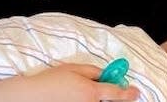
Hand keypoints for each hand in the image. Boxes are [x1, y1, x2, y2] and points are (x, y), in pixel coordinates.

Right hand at [0, 63, 140, 101]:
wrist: (30, 96)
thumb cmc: (51, 80)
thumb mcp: (74, 69)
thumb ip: (94, 71)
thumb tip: (107, 75)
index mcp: (92, 93)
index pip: (118, 94)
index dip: (129, 93)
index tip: (135, 91)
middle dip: (115, 98)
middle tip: (111, 90)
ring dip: (101, 100)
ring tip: (86, 93)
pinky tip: (79, 98)